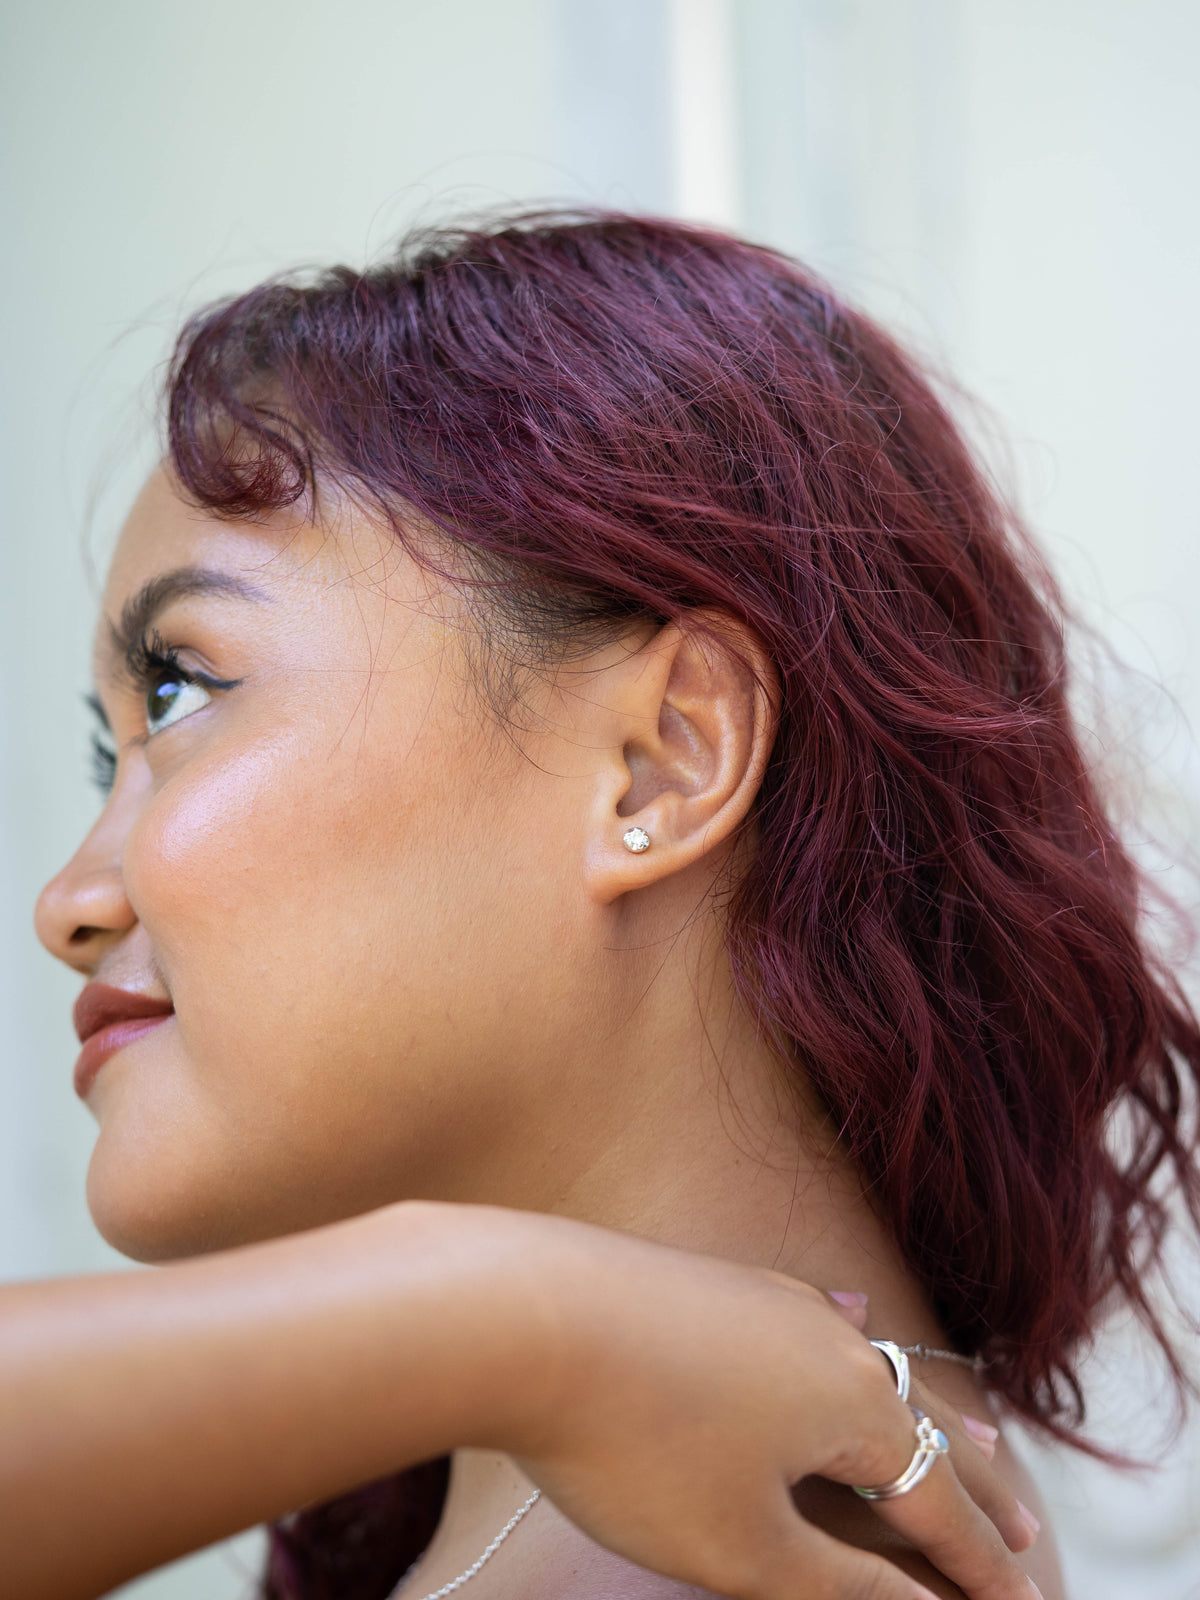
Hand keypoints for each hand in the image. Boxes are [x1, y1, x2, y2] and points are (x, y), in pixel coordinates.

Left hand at [500, 1220, 1040, 1599]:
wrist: (525, 1312)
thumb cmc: (636, 1443)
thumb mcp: (747, 1546)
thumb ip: (846, 1586)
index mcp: (856, 1407)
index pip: (942, 1506)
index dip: (985, 1571)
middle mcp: (832, 1338)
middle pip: (926, 1427)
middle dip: (977, 1491)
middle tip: (1029, 1536)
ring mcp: (772, 1298)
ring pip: (873, 1368)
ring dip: (920, 1416)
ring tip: (968, 1433)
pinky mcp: (717, 1282)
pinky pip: (810, 1320)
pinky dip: (849, 1351)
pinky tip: (847, 1317)